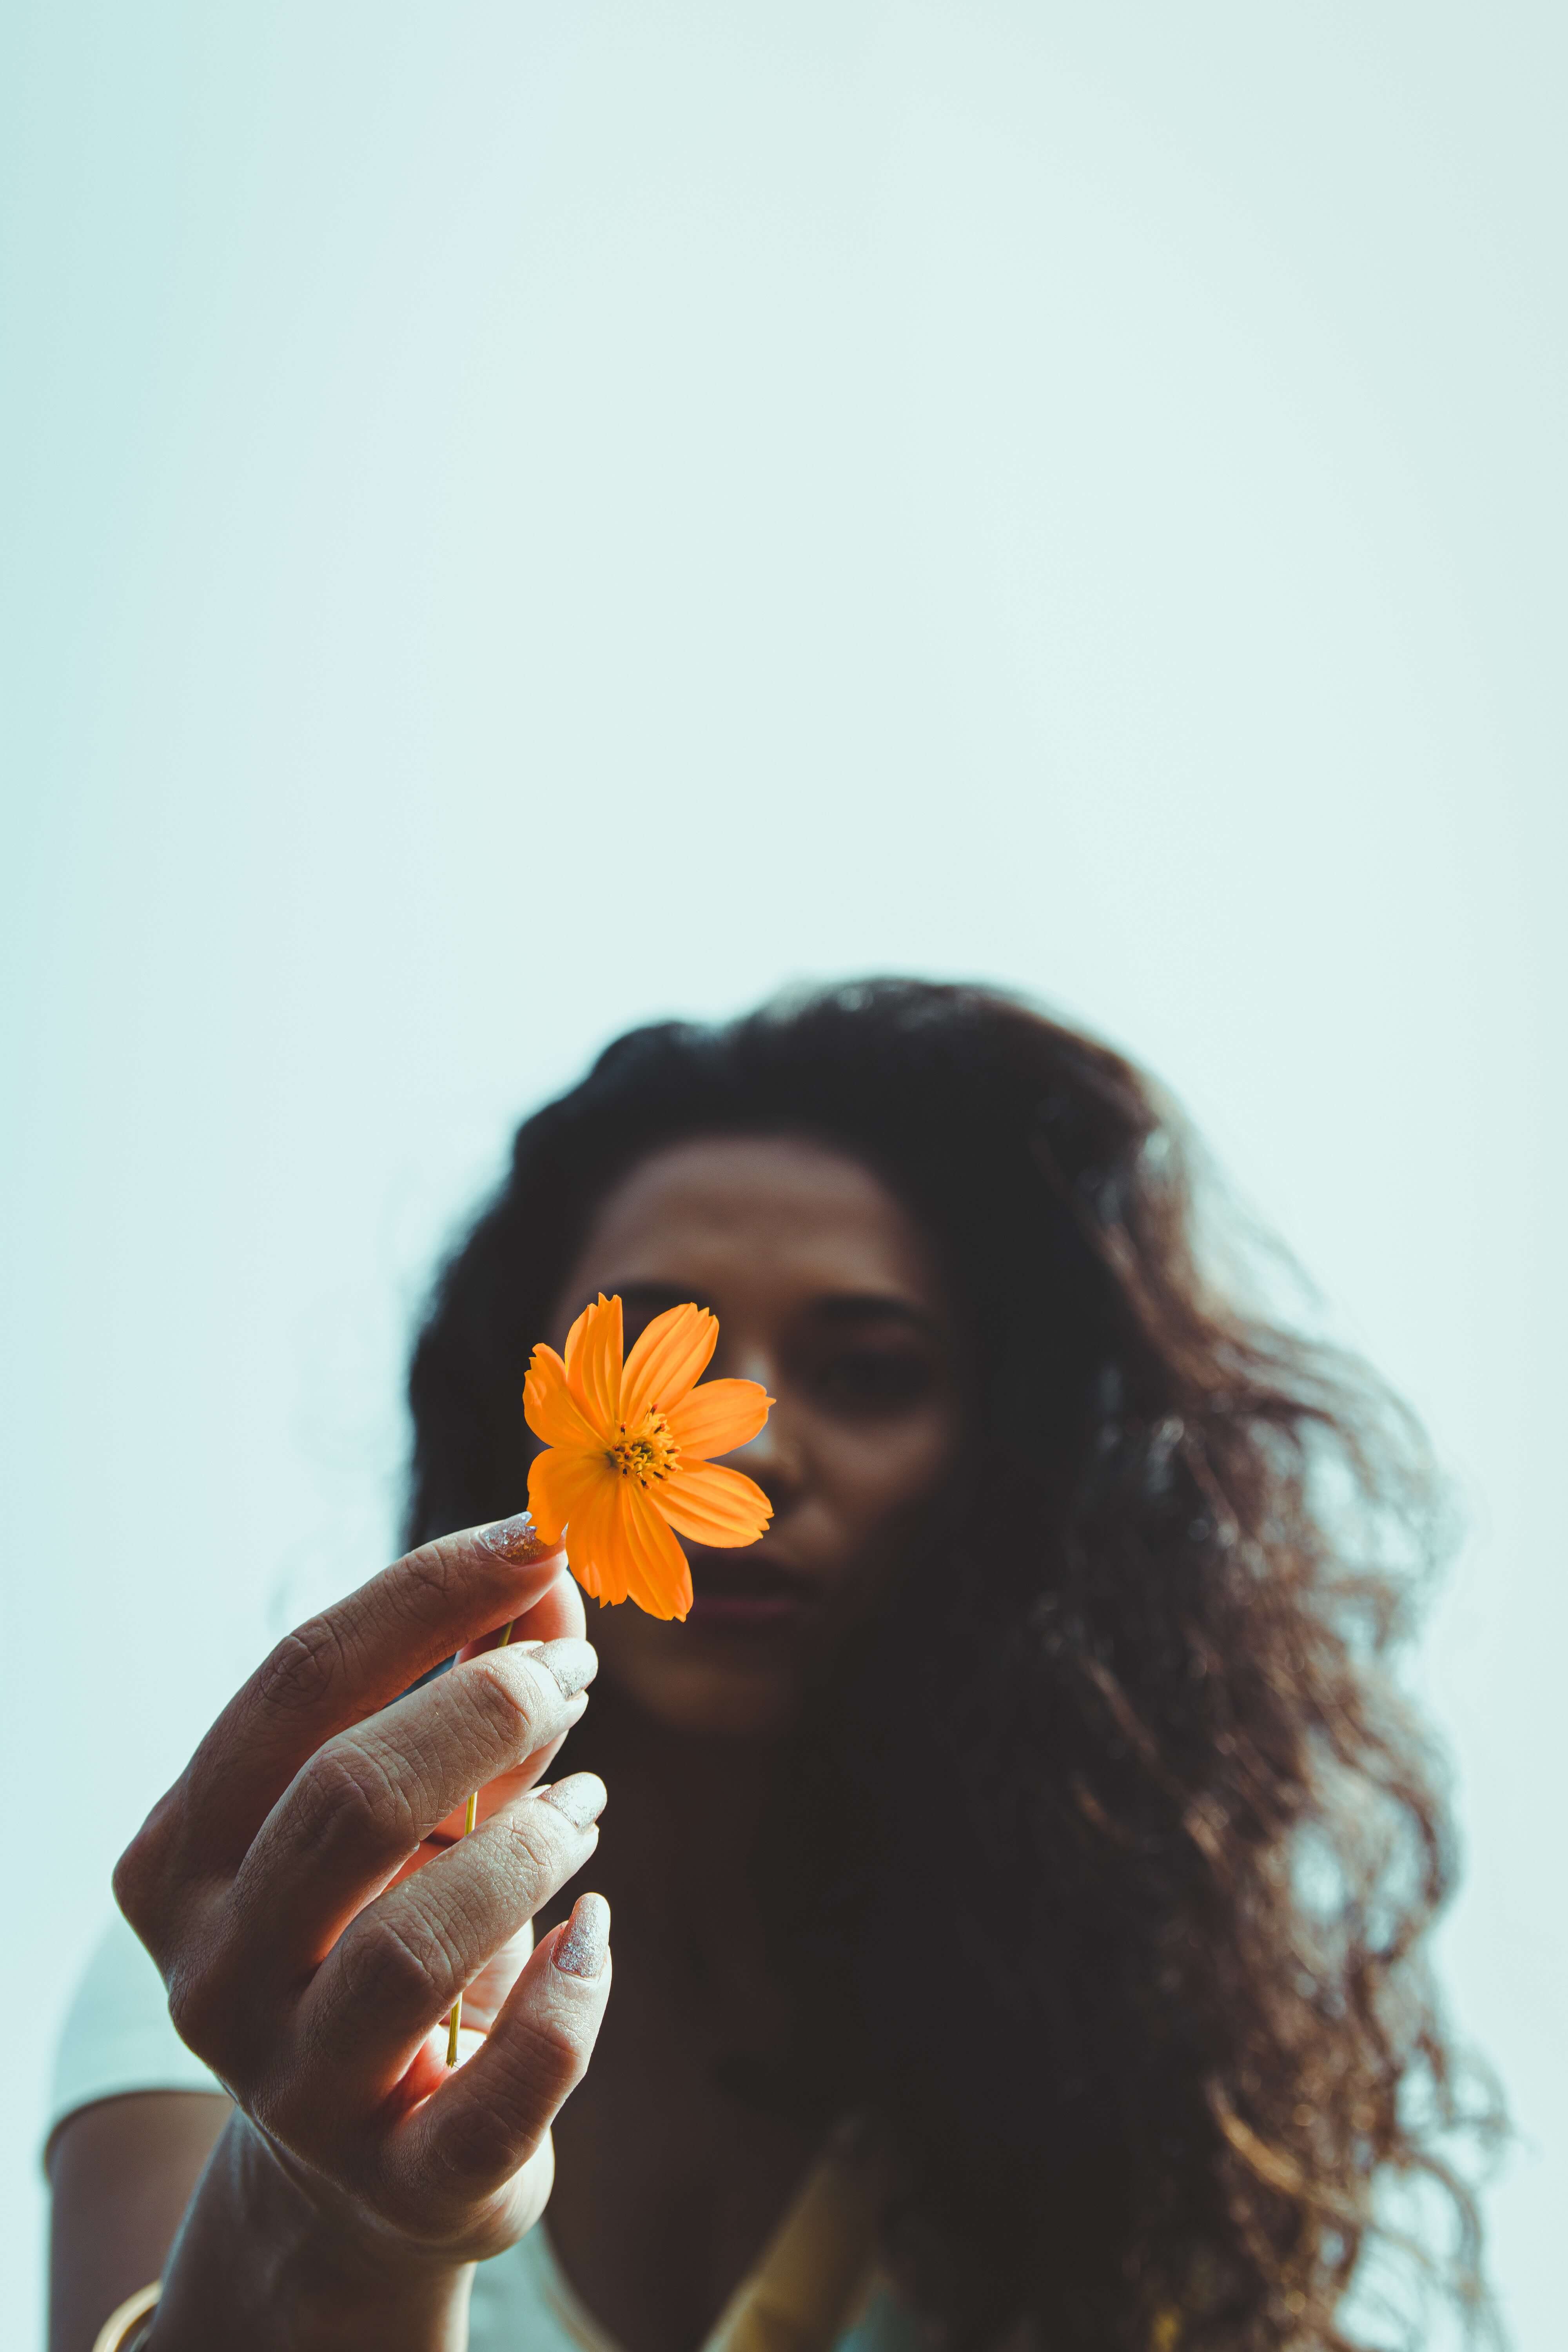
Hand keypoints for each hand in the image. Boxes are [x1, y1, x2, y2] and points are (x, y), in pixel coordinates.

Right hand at [113, 1514, 611, 2350]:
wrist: (364, 2172)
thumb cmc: (383, 1933)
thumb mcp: (412, 1810)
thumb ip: (474, 1692)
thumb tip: (555, 1582)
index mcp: (182, 1855)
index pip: (301, 1678)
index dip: (431, 1594)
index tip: (539, 1539)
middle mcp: (213, 1972)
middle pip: (348, 1795)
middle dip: (485, 1707)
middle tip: (574, 1675)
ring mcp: (295, 2090)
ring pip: (414, 1942)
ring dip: (531, 1847)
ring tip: (585, 1812)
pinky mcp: (401, 2182)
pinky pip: (505, 2085)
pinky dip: (573, 1996)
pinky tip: (597, 1935)